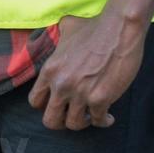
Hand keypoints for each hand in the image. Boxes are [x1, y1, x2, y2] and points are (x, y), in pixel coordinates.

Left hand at [27, 13, 146, 130]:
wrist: (118, 29)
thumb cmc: (93, 28)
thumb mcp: (65, 30)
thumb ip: (58, 39)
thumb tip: (60, 36)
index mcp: (49, 70)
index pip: (35, 101)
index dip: (46, 105)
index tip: (58, 103)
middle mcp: (60, 85)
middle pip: (50, 120)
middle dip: (61, 121)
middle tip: (73, 115)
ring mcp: (79, 93)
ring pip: (74, 125)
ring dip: (84, 122)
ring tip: (92, 114)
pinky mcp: (100, 99)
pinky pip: (98, 121)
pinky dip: (104, 121)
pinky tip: (109, 116)